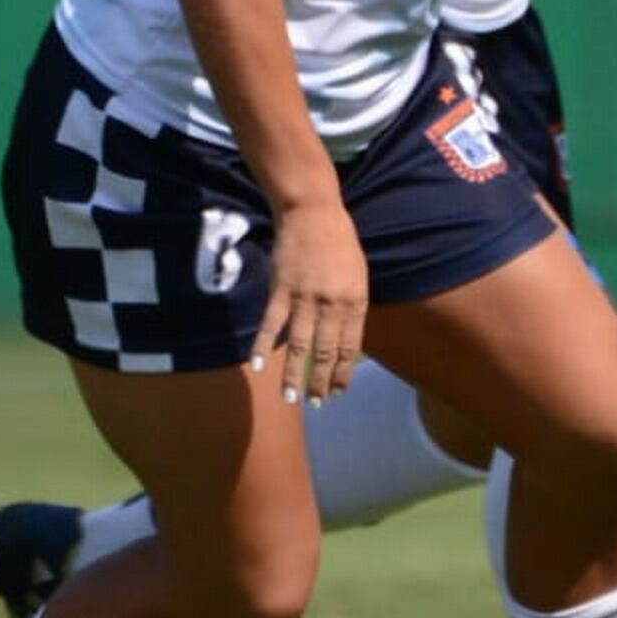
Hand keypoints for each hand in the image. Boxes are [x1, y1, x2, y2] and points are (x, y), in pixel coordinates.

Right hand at [251, 198, 366, 406]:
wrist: (314, 213)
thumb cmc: (339, 244)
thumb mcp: (358, 276)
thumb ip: (352, 307)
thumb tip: (344, 339)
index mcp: (356, 301)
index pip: (349, 346)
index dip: (342, 372)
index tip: (337, 392)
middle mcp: (333, 304)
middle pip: (325, 351)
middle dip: (320, 381)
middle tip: (315, 404)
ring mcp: (305, 298)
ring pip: (299, 345)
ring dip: (294, 374)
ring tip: (292, 398)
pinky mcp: (281, 289)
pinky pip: (271, 323)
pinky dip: (263, 345)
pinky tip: (258, 366)